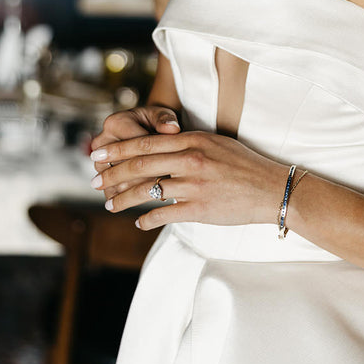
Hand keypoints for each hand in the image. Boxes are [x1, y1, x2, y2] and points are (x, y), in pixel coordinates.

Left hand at [89, 130, 285, 230]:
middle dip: (112, 174)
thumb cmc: (245, 165)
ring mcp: (194, 185)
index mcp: (193, 140)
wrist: (271, 188)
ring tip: (110, 205)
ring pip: (147, 191)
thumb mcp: (216, 144)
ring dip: (123, 199)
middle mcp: (191, 160)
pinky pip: (164, 214)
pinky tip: (139, 223)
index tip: (99, 155)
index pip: (146, 143)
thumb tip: (162, 146)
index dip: (118, 150)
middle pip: (140, 165)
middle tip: (92, 181)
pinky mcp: (200, 209)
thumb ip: (189, 144)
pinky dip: (147, 220)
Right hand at [90, 105, 180, 191]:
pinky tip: (141, 202)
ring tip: (154, 195)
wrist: (144, 128)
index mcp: (116, 123)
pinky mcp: (102, 176)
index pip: (135, 144)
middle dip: (144, 175)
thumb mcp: (163, 115)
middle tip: (164, 185)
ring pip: (114, 181)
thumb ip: (167, 120)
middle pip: (123, 164)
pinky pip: (110, 191)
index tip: (172, 166)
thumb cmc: (155, 121)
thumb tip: (172, 128)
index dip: (154, 156)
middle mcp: (102, 141)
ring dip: (134, 190)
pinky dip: (125, 198)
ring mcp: (99, 160)